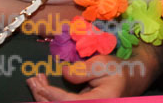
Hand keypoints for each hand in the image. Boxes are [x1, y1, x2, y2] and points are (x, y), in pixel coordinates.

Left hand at [25, 52, 153, 100]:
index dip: (55, 96)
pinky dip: (49, 98)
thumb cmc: (117, 70)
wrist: (129, 80)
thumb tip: (65, 74)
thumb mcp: (103, 64)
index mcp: (102, 99)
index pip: (72, 102)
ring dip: (43, 97)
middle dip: (43, 96)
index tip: (42, 86)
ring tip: (34, 82)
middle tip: (33, 80)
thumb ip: (84, 70)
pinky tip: (41, 88)